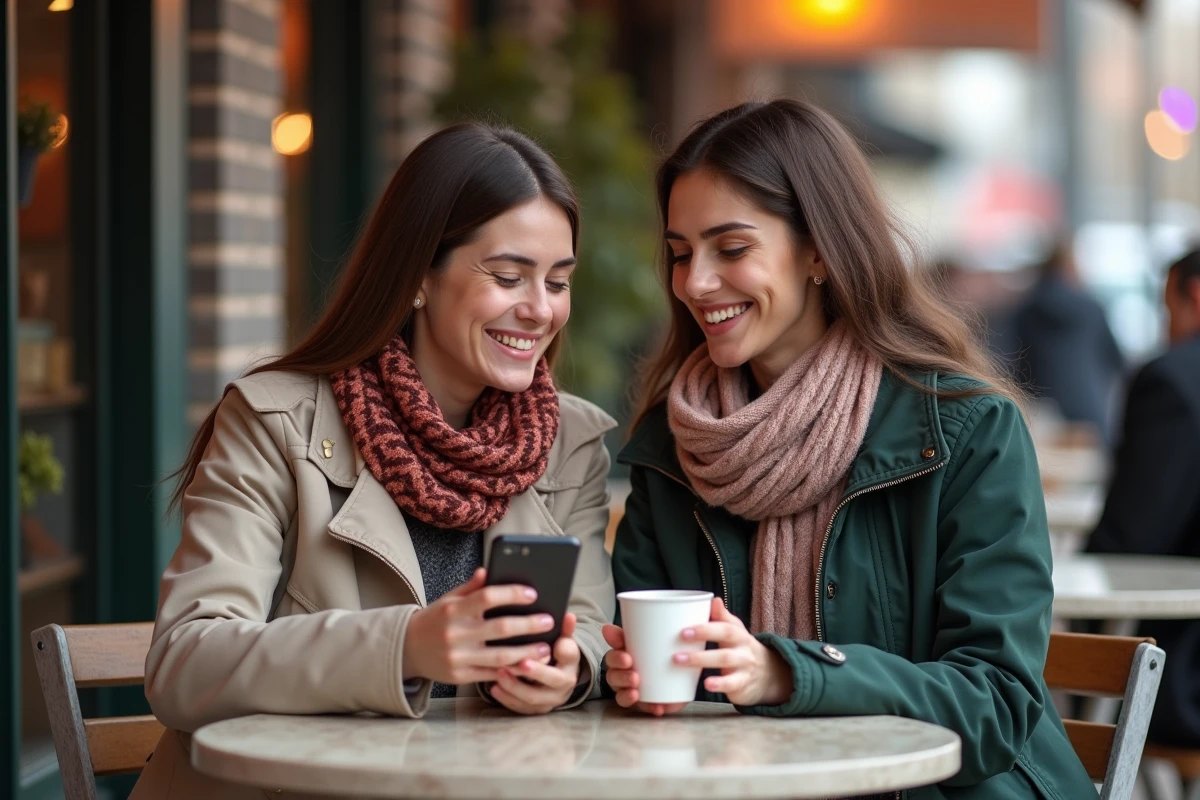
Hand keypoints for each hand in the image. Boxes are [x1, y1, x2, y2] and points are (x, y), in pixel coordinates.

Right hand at [403, 568, 555, 685]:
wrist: (407, 648)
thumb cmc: (435, 620)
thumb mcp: (448, 599)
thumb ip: (470, 588)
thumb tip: (488, 570)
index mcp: (453, 610)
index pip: (487, 597)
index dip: (511, 594)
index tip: (532, 593)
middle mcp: (455, 633)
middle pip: (500, 628)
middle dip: (528, 625)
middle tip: (549, 621)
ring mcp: (458, 657)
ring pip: (500, 656)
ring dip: (527, 652)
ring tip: (546, 647)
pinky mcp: (460, 676)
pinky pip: (492, 674)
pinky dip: (512, 670)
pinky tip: (529, 664)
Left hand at [489, 612, 582, 715]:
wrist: (558, 678)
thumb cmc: (554, 651)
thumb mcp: (561, 638)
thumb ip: (563, 628)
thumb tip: (569, 615)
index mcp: (571, 661)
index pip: (570, 654)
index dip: (562, 650)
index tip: (550, 644)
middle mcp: (565, 683)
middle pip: (553, 679)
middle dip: (536, 672)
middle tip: (520, 662)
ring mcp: (551, 699)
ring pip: (534, 697)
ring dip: (516, 686)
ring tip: (499, 673)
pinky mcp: (537, 709)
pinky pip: (522, 708)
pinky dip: (507, 699)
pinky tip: (494, 688)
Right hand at [601, 624, 687, 716]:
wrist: (684, 672)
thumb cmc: (662, 650)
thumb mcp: (653, 639)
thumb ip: (635, 632)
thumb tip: (607, 627)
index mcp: (623, 656)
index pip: (612, 656)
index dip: (616, 658)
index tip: (628, 658)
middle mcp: (623, 674)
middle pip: (613, 676)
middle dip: (621, 677)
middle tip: (635, 676)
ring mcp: (632, 690)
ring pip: (621, 694)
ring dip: (626, 694)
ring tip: (636, 692)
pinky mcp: (645, 704)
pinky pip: (642, 709)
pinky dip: (649, 708)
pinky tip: (657, 708)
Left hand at [673, 598, 790, 706]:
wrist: (768, 674)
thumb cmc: (741, 648)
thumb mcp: (735, 632)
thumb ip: (722, 618)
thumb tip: (713, 599)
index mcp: (738, 634)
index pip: (724, 628)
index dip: (705, 629)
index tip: (683, 631)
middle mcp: (743, 649)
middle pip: (724, 643)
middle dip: (700, 645)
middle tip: (675, 651)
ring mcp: (744, 667)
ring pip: (725, 661)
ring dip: (702, 661)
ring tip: (681, 662)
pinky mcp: (743, 684)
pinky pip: (732, 684)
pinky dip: (720, 684)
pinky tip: (707, 685)